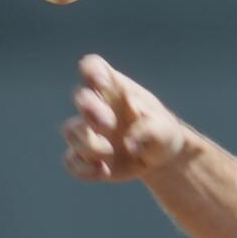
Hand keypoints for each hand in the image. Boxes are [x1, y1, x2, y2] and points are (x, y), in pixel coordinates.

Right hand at [61, 55, 187, 181]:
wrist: (161, 159)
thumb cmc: (161, 132)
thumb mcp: (165, 129)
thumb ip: (150, 130)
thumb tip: (129, 142)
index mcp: (114, 88)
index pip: (93, 67)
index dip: (91, 71)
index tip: (103, 84)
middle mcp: (96, 106)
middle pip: (80, 97)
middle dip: (90, 109)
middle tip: (109, 124)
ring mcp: (88, 131)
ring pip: (71, 131)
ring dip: (88, 144)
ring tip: (110, 152)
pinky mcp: (85, 156)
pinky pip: (71, 161)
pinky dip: (83, 169)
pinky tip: (103, 171)